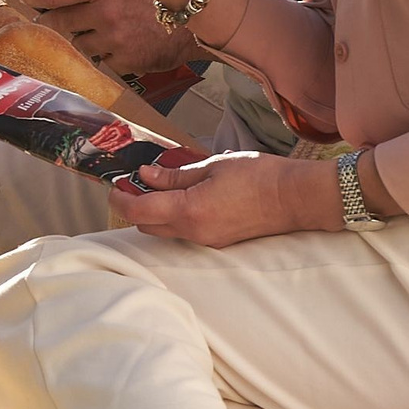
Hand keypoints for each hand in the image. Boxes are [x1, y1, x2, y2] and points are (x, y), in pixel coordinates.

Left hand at [21, 0, 183, 77]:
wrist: (198, 21)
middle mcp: (106, 12)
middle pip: (60, 22)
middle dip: (48, 24)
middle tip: (43, 23)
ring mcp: (114, 39)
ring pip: (77, 44)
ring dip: (78, 42)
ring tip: (87, 36)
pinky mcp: (124, 60)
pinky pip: (99, 62)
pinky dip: (101, 58)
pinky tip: (111, 50)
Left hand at [107, 151, 341, 246]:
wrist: (295, 198)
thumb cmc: (258, 176)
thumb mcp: (212, 166)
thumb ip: (175, 175)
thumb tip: (146, 176)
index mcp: (189, 211)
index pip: (140, 212)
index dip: (120, 200)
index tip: (113, 187)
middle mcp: (194, 232)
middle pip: (148, 226)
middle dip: (135, 208)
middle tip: (134, 184)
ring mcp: (207, 242)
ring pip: (167, 232)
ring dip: (156, 214)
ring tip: (160, 187)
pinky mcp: (219, 243)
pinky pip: (186, 233)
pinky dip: (176, 218)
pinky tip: (184, 198)